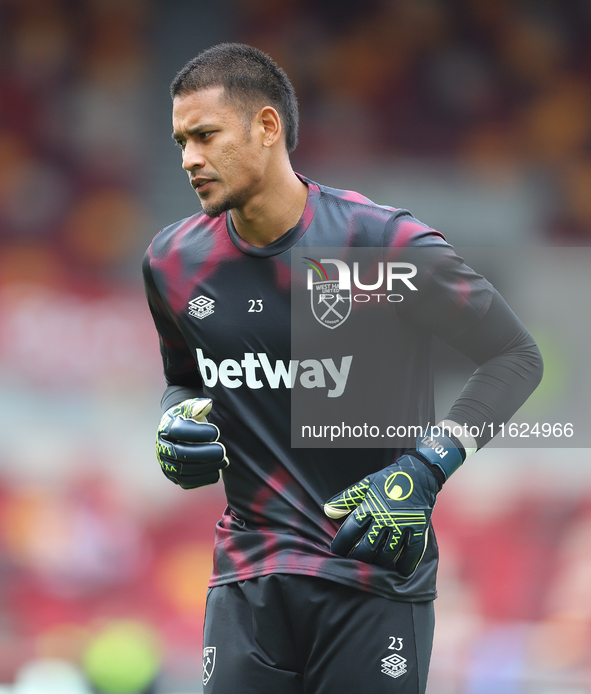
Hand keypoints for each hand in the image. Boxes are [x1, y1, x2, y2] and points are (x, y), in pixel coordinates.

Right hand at [156, 398, 227, 488]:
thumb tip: (207, 404)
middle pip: (180, 453)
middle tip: (223, 450)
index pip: (178, 431)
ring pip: (184, 470)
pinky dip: (203, 479)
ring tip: (224, 461)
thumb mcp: (191, 408)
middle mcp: (162, 448)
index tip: (216, 432)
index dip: (198, 433)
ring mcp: (166, 464)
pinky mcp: (174, 477)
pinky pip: (187, 482)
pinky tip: (217, 472)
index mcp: (165, 429)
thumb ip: (198, 406)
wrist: (179, 432)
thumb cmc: (189, 418)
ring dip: (206, 467)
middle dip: (204, 453)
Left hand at [324, 429, 463, 575]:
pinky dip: (406, 564)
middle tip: (353, 564)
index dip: (341, 544)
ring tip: (372, 568)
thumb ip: (346, 499)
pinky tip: (400, 571)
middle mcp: (385, 517)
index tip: (335, 553)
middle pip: (367, 547)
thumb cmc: (388, 480)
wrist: (418, 474)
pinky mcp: (418, 528)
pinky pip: (412, 552)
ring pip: (387, 553)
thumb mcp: (365, 485)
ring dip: (379, 563)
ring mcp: (402, 524)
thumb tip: (327, 510)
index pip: (350, 531)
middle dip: (358, 558)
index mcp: (369, 506)